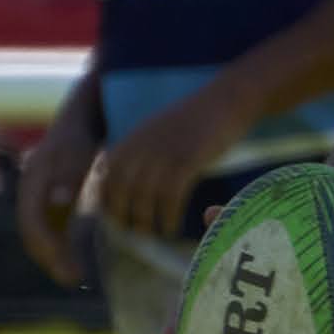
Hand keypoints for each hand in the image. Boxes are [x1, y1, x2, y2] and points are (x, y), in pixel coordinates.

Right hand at [14, 118, 100, 284]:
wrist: (77, 123)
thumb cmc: (79, 138)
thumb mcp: (75, 151)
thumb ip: (68, 174)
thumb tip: (59, 200)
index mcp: (32, 185)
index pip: (33, 224)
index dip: (49, 248)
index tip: (68, 267)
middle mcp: (30, 196)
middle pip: (32, 234)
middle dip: (50, 259)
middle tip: (72, 280)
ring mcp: (37, 201)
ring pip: (39, 237)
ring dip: (53, 258)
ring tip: (74, 278)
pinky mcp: (49, 205)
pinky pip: (50, 232)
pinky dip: (60, 249)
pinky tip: (77, 262)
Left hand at [92, 79, 257, 239]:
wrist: (227, 99)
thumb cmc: (196, 120)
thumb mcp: (159, 130)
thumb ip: (141, 149)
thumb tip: (128, 180)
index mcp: (134, 138)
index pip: (107, 174)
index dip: (107, 199)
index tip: (114, 217)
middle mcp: (144, 145)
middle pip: (122, 188)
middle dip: (123, 214)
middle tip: (132, 232)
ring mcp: (165, 152)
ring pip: (144, 195)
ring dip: (146, 220)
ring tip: (153, 233)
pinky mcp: (188, 160)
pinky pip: (171, 196)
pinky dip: (169, 216)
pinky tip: (172, 228)